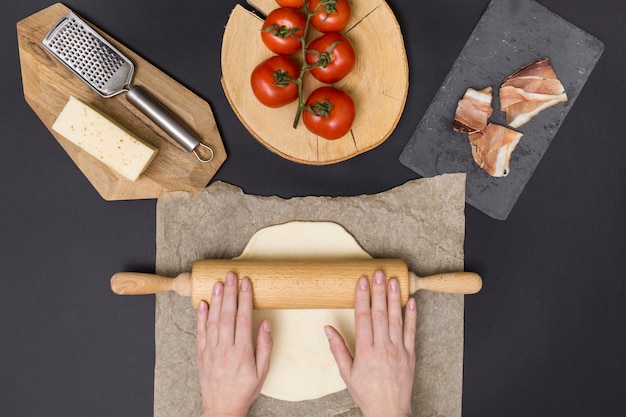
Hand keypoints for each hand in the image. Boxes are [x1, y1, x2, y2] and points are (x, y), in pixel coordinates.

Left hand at [196, 272, 272, 416]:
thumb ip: (265, 346)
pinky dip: (200, 317)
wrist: (222, 407)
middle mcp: (225, 349)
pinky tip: (203, 304)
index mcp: (242, 352)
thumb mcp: (263, 371)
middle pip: (227, 315)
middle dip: (229, 293)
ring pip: (212, 321)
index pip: (243, 318)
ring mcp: (211, 351)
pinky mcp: (201, 354)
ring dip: (215, 300)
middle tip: (231, 276)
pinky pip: (200, 332)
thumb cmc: (244, 389)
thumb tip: (265, 323)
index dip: (245, 299)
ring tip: (218, 283)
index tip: (246, 283)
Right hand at [325, 271, 416, 416]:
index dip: (362, 297)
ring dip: (395, 298)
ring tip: (394, 281)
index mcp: (365, 352)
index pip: (363, 318)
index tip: (361, 281)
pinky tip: (411, 302)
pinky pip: (411, 332)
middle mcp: (383, 348)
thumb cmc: (366, 393)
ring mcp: (398, 351)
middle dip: (379, 292)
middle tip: (378, 274)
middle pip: (380, 314)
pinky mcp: (410, 355)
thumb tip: (327, 328)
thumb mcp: (346, 373)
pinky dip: (412, 316)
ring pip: (396, 319)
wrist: (389, 412)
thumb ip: (338, 348)